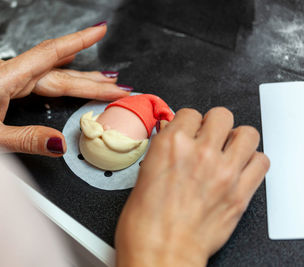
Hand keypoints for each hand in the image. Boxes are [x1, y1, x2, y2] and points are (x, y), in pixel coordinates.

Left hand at [0, 23, 130, 155]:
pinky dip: (54, 74)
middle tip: (118, 86)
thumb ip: (27, 140)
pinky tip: (62, 68)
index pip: (51, 58)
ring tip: (102, 81)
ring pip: (45, 73)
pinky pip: (32, 74)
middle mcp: (1, 70)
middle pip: (56, 71)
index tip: (100, 32)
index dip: (79, 43)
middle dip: (90, 79)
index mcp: (1, 78)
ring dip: (76, 77)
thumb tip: (60, 144)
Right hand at [115, 107, 269, 265]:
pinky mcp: (241, 192)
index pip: (190, 113)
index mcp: (171, 145)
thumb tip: (172, 138)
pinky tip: (239, 169)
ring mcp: (224, 171)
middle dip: (213, 125)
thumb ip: (164, 151)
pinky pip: (262, 161)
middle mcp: (200, 153)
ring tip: (227, 151)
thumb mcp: (145, 175)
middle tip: (208, 139)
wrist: (162, 252)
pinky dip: (252, 161)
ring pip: (247, 133)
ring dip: (236, 139)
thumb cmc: (145, 222)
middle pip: (221, 115)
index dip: (189, 123)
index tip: (189, 132)